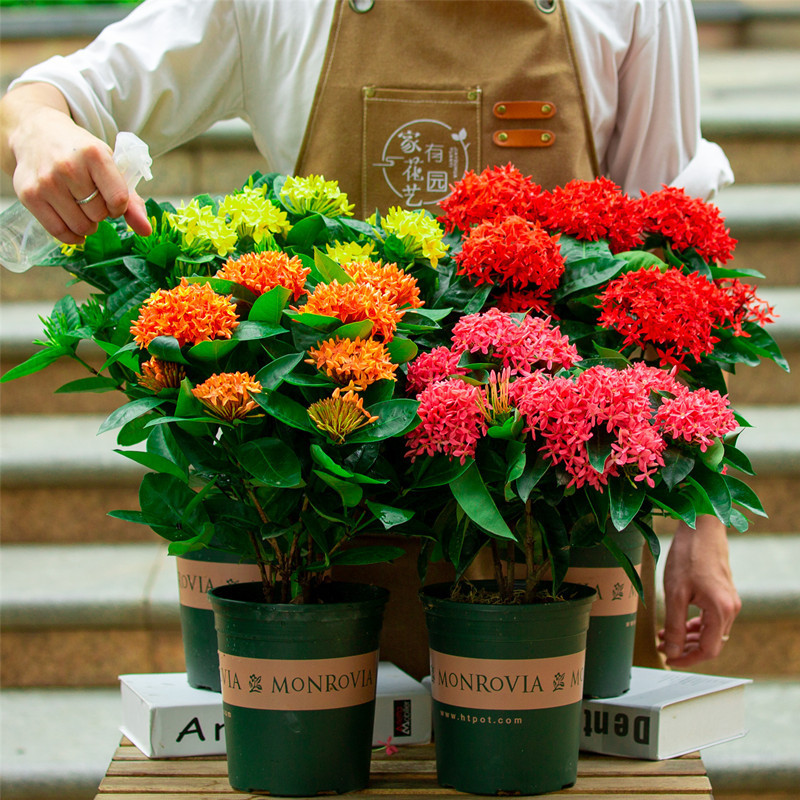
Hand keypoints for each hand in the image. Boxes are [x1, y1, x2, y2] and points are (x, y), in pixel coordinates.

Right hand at [1, 83, 151, 243]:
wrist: (37, 134)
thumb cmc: (81, 154)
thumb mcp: (109, 166)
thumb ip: (131, 200)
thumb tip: (147, 231)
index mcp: (94, 155)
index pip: (118, 200)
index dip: (119, 207)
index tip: (113, 200)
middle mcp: (68, 167)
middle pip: (99, 214)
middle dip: (101, 213)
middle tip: (92, 199)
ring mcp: (46, 182)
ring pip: (81, 226)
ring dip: (87, 225)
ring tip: (82, 208)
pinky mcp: (29, 195)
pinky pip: (58, 231)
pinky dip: (71, 235)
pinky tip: (73, 225)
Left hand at [657, 516, 740, 666]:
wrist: (701, 529)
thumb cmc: (688, 556)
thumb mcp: (675, 594)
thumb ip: (674, 626)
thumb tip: (671, 651)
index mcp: (721, 611)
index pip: (708, 650)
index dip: (687, 659)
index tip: (669, 660)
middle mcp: (730, 609)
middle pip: (710, 643)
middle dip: (685, 648)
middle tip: (662, 646)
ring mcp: (729, 601)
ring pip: (710, 631)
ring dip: (688, 637)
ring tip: (665, 635)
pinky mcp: (724, 594)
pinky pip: (711, 619)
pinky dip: (694, 624)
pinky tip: (678, 623)